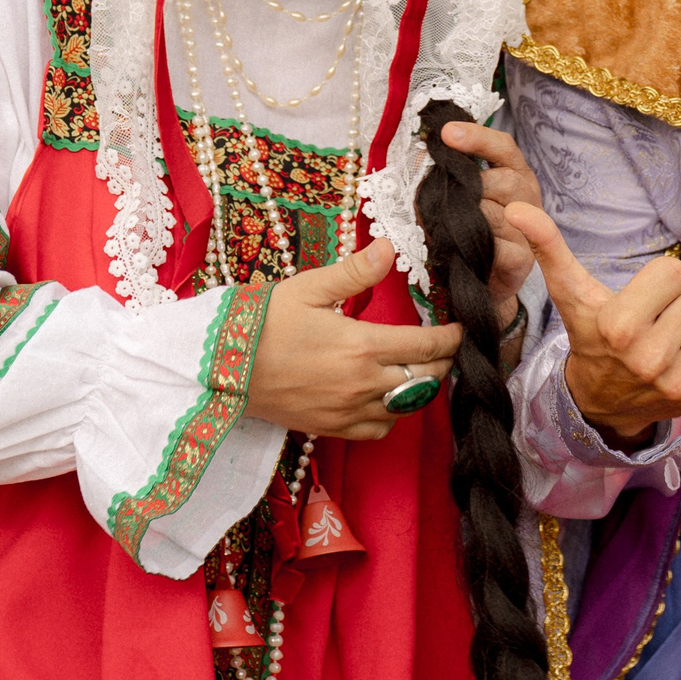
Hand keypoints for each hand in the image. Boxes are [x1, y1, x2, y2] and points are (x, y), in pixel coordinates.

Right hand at [242, 239, 460, 440]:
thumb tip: (389, 248)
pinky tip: (388, 398)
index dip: (451, 338)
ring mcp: (347, 411)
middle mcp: (362, 384)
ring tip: (421, 370)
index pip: (426, 347)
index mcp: (362, 346)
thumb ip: (355, 272)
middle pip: (426, 380)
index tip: (460, 329)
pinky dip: (392, 416)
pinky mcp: (330, 428)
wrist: (221, 366)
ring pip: (406, 408)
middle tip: (445, 347)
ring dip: (420, 390)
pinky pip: (378, 431)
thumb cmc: (264, 322)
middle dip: (443, 362)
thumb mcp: (309, 287)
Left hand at [437, 120, 540, 323]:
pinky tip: (462, 248)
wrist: (478, 281)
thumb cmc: (468, 231)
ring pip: (499, 213)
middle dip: (471, 188)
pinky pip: (500, 246)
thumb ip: (449, 176)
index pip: (502, 147)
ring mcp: (528, 229)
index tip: (446, 132)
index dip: (477, 137)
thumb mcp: (458, 197)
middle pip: (504, 180)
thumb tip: (422, 156)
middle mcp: (527, 196)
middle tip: (447, 200)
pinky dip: (478, 246)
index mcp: (514, 173)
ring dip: (467, 220)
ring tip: (447, 227)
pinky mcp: (523, 259)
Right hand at [508, 202, 680, 448]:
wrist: (599, 402)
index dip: (659, 282)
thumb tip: (516, 208)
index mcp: (620, 326)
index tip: (640, 301)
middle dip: (680, 302)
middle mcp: (650, 356)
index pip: (671, 273)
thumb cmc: (591, 336)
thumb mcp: (572, 292)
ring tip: (671, 340)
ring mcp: (679, 381)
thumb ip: (549, 248)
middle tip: (654, 323)